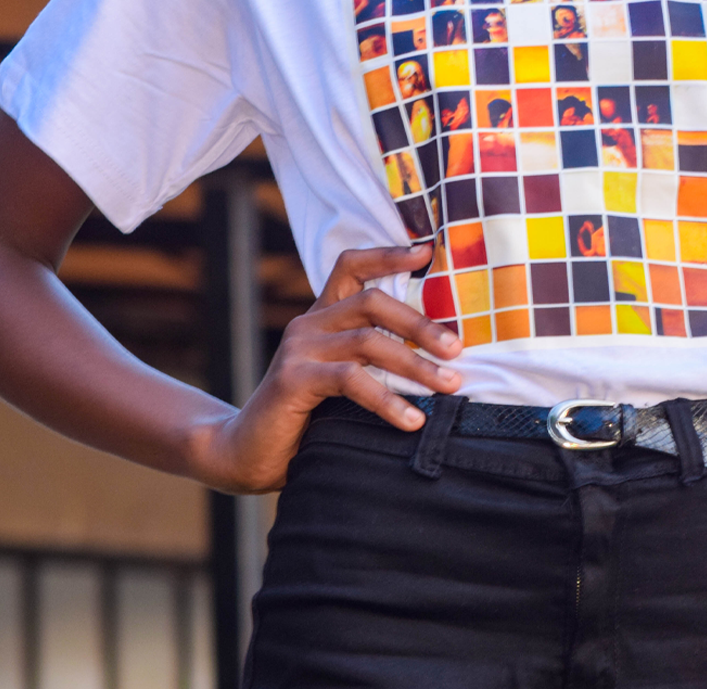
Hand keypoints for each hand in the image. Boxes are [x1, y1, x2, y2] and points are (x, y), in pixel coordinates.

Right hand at [183, 244, 461, 493]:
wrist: (248, 454)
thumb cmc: (309, 417)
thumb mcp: (345, 379)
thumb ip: (375, 359)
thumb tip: (445, 358)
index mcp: (323, 317)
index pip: (351, 266)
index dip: (388, 254)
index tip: (427, 252)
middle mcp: (309, 324)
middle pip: (372, 301)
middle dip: (421, 324)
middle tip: (457, 349)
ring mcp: (299, 349)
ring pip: (368, 340)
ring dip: (415, 363)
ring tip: (450, 385)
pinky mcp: (292, 378)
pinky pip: (351, 379)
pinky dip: (388, 399)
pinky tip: (412, 421)